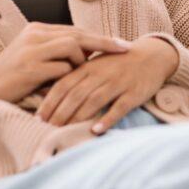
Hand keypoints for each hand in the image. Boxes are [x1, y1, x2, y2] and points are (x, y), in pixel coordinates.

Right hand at [0, 22, 132, 109]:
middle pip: (78, 34)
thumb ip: (57, 54)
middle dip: (105, 42)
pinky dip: (69, 77)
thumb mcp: (35, 61)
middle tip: (126, 49)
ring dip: (81, 63)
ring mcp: (31, 49)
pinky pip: (61, 68)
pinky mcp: (29, 67)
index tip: (120, 44)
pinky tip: (70, 87)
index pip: (75, 30)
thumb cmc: (12, 81)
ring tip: (81, 77)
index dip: (99, 37)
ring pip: (72, 47)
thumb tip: (88, 55)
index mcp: (37, 30)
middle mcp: (35, 34)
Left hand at [35, 36, 178, 132]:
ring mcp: (118, 83)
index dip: (50, 102)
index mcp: (88, 67)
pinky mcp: (134, 92)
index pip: (63, 84)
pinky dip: (107, 118)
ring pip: (94, 100)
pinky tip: (96, 130)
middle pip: (75, 94)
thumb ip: (73, 76)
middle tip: (46, 130)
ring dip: (78, 117)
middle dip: (60, 113)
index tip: (38, 118)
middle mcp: (101, 74)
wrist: (151, 56)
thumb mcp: (94, 65)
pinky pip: (119, 107)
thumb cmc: (118, 64)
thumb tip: (45, 90)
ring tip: (65, 131)